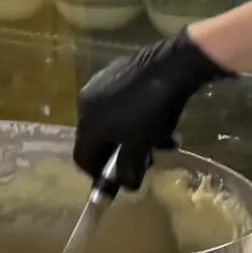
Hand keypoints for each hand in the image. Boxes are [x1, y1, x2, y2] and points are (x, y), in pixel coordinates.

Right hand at [72, 32, 228, 190]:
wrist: (169, 66)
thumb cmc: (151, 112)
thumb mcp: (141, 147)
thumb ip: (129, 170)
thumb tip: (126, 186)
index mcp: (87, 126)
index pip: (82, 159)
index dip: (98, 174)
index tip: (118, 179)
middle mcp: (85, 105)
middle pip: (97, 139)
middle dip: (121, 152)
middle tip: (146, 157)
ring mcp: (97, 86)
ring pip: (110, 121)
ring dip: (131, 134)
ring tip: (161, 138)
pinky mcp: (112, 72)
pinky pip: (117, 102)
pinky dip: (131, 114)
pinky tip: (155, 114)